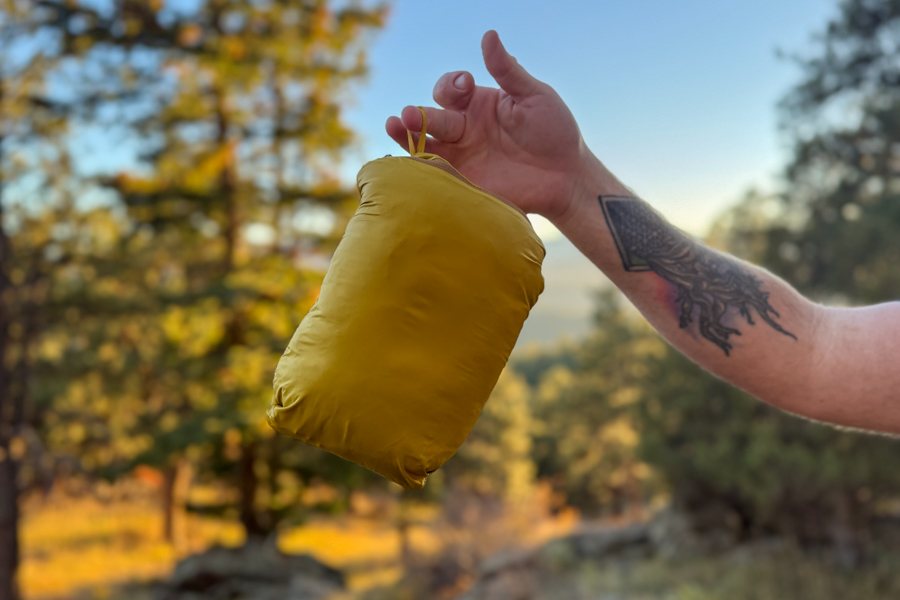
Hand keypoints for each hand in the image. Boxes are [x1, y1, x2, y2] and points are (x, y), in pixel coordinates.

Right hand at [385, 31, 589, 220]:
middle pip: (431, 118)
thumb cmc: (554, 131)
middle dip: (417, 115)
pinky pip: (436, 176)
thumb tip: (488, 35)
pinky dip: (421, 170)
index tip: (465, 85)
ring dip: (405, 137)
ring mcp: (461, 157)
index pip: (451, 90)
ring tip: (392, 127)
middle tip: (406, 115)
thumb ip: (508, 71)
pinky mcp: (464, 184)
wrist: (566, 176)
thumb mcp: (534, 96)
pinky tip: (409, 164)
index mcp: (477, 104)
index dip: (451, 85)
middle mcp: (464, 129)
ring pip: (425, 145)